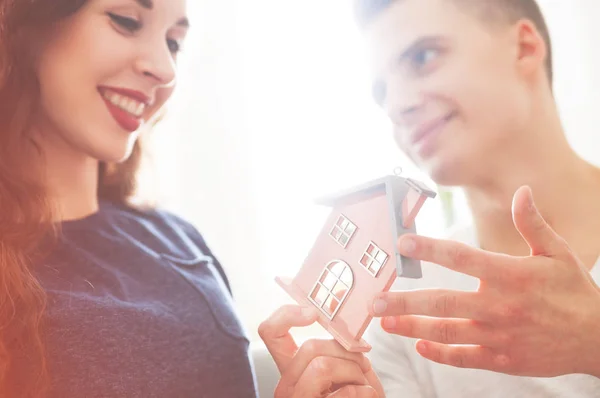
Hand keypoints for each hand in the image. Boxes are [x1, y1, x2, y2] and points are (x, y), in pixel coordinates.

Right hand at [259, 305, 383, 396]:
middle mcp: (286, 384)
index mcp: (291, 367)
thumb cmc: (356, 395)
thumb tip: (341, 321)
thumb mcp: (345, 366)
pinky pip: (344, 393)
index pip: (270, 331)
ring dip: (355, 373)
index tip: (313, 312)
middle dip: (346, 352)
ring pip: (322, 366)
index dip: (287, 314)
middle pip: (309, 347)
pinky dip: (366, 392)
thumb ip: (337, 346)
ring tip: (364, 385)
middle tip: (362, 364)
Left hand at [369, 186, 599, 376]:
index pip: (462, 257)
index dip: (430, 248)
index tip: (403, 242)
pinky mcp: (502, 359)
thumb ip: (533, 223)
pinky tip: (420, 345)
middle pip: (444, 302)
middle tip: (377, 300)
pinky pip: (465, 358)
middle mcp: (500, 306)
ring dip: (413, 327)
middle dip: (406, 301)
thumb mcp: (558, 252)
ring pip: (448, 332)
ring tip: (385, 322)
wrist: (598, 339)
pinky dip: (440, 354)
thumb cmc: (574, 291)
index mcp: (511, 275)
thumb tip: (522, 191)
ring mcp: (499, 336)